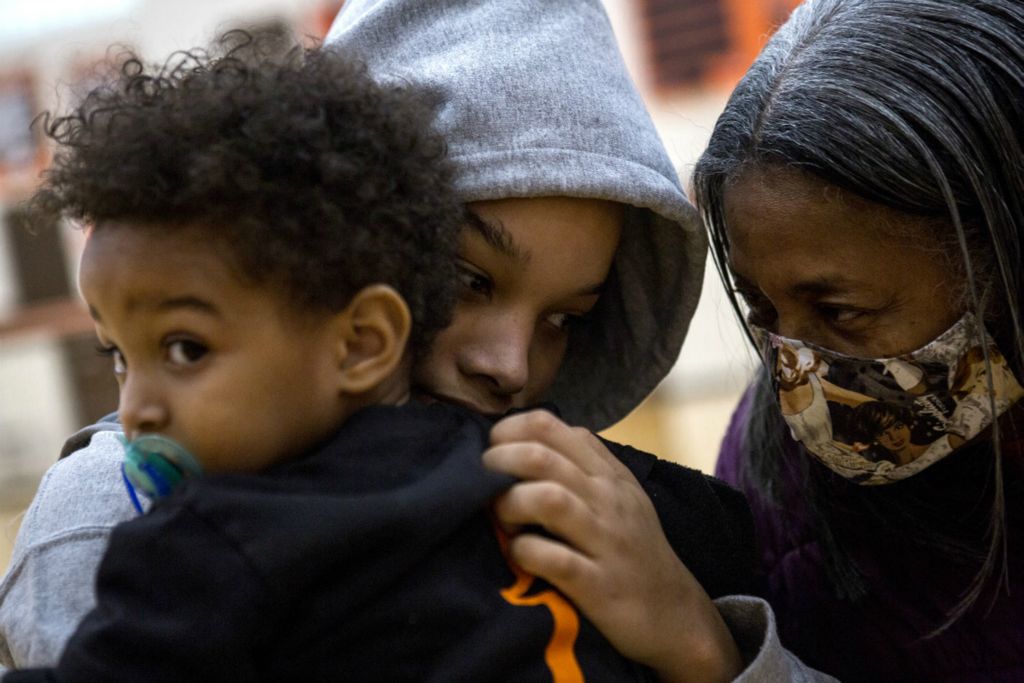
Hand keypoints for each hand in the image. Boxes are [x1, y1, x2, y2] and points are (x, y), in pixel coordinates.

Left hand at [483, 410, 742, 682]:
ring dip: (510, 504)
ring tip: (503, 519)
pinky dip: (525, 552)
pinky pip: (554, 558)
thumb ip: (582, 464)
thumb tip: (527, 438)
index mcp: (607, 473)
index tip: (492, 451)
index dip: (507, 431)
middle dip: (498, 463)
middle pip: (540, 456)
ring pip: (548, 498)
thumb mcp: (618, 496)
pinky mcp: (599, 585)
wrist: (675, 615)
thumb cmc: (633, 551)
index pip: (549, 425)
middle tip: (483, 483)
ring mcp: (606, 541)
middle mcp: (608, 499)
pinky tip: (519, 554)